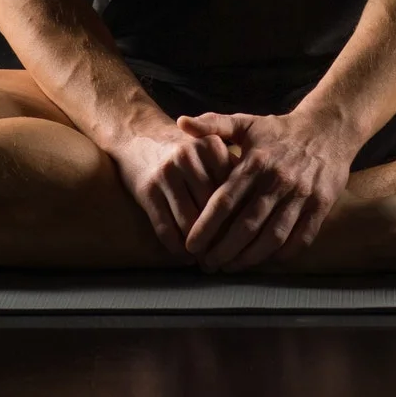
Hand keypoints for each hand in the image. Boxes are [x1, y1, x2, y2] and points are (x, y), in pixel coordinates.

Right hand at [110, 118, 235, 260]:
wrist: (139, 134)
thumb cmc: (184, 149)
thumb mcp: (209, 149)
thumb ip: (232, 171)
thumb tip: (256, 209)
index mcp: (210, 146)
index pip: (232, 191)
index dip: (240, 219)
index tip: (247, 239)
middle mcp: (188, 158)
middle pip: (212, 210)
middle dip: (221, 238)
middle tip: (229, 258)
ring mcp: (166, 174)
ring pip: (189, 223)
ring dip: (199, 248)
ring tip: (208, 262)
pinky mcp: (147, 190)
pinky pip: (165, 228)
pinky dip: (177, 248)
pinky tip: (185, 256)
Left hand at [176, 110, 356, 272]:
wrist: (329, 128)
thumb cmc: (280, 130)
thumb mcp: (246, 122)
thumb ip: (213, 124)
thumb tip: (182, 122)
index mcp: (256, 161)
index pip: (225, 199)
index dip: (206, 225)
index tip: (191, 245)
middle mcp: (278, 180)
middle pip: (246, 225)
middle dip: (223, 249)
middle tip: (206, 264)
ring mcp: (301, 194)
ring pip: (273, 236)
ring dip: (249, 257)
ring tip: (230, 267)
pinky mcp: (321, 205)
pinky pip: (301, 238)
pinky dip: (283, 254)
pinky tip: (265, 261)